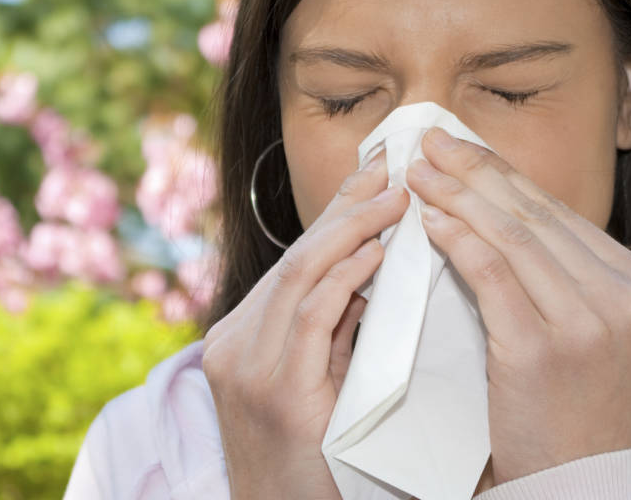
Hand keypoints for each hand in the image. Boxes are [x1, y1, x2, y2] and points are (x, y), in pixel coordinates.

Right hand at [203, 149, 408, 498]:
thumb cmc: (310, 460)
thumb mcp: (311, 383)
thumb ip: (330, 330)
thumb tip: (372, 273)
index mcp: (240, 337)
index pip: (293, 261)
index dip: (333, 214)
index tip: (371, 175)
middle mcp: (235, 344)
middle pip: (295, 257)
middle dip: (345, 208)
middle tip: (388, 170)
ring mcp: (250, 368)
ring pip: (299, 275)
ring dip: (352, 231)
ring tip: (395, 200)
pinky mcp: (278, 395)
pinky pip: (312, 318)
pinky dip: (346, 279)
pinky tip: (377, 254)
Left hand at [405, 127, 630, 484]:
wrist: (577, 478)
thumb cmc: (569, 401)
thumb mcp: (585, 325)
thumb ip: (555, 269)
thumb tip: (489, 202)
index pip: (556, 210)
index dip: (501, 172)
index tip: (459, 146)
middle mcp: (623, 293)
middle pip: (533, 214)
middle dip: (474, 171)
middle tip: (428, 142)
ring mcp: (588, 321)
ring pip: (511, 235)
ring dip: (456, 196)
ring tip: (417, 173)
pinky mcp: (543, 348)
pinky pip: (491, 275)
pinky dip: (456, 240)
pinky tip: (428, 220)